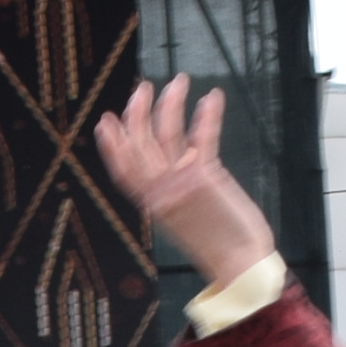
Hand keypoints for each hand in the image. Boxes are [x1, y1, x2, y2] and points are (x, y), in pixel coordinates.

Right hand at [92, 77, 276, 292]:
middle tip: (143, 87)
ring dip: (171, 103)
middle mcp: (161, 192)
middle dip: (138, 112)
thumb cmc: (219, 244)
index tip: (106, 120)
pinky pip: (203, 136)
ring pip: (167, 134)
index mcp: (153, 204)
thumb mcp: (186, 218)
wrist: (239, 264)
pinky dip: (208, 114)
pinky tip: (212, 96)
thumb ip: (176, 192)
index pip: (122, 170)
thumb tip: (179, 163)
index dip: (112, 144)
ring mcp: (180, 184)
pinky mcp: (204, 177)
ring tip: (178, 81)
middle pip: (140, 144)